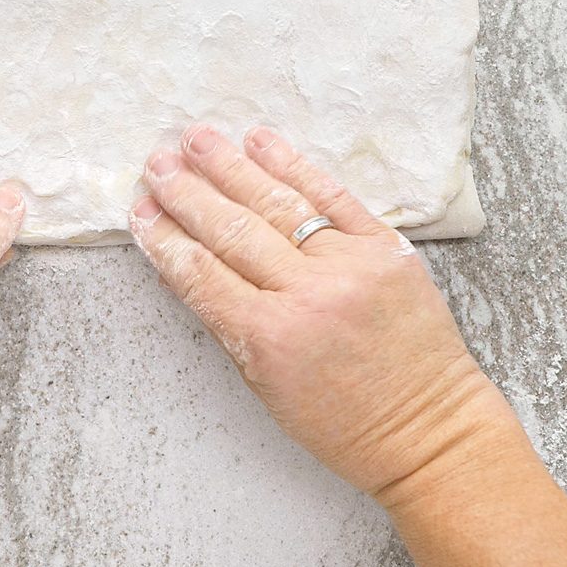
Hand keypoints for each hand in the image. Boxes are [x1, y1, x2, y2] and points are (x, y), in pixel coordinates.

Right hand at [127, 124, 506, 499]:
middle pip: (231, 230)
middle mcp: (305, 294)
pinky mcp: (385, 247)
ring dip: (230, 167)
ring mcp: (348, 265)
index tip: (139, 210)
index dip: (164, 239)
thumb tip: (181, 268)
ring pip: (276, 203)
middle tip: (157, 164)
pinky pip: (331, 197)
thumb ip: (225, 322)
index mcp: (268, 338)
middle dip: (187, 194)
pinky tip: (261, 142)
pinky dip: (294, 166)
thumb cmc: (342, 422)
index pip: (200, 274)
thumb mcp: (265, 385)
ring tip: (196, 138)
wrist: (428, 429)